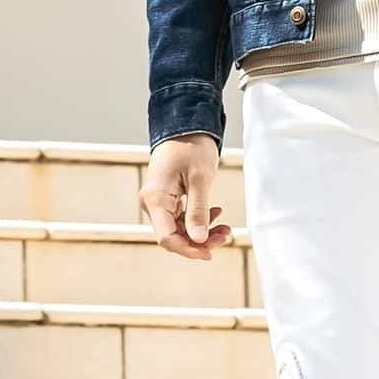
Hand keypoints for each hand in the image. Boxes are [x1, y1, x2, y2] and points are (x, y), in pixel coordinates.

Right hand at [139, 133, 234, 260]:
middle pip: (173, 236)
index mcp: (155, 199)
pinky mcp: (166, 198)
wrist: (185, 125)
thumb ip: (198, 211)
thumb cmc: (192, 147)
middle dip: (200, 241)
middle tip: (226, 235)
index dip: (188, 250)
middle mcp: (152, 203)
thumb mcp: (200, 179)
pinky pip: (180, 218)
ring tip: (225, 227)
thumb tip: (199, 240)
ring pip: (178, 229)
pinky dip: (198, 220)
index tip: (210, 252)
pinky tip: (215, 213)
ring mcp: (158, 201)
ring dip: (201, 232)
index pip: (167, 238)